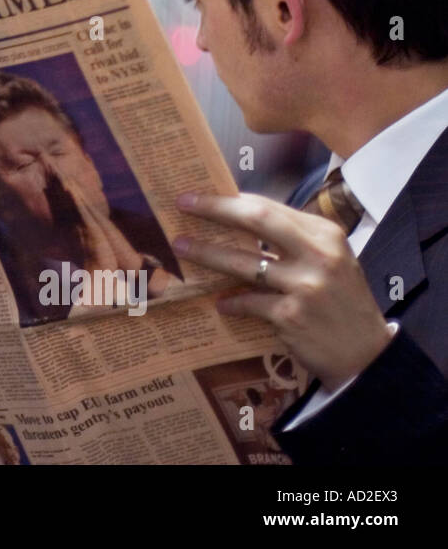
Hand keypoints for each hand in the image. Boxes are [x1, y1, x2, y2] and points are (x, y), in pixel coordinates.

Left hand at [174, 192, 391, 390]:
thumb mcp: (329, 261)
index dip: (232, 199)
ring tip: (181, 247)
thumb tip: (237, 219)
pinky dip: (231, 302)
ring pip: (243, 262)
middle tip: (183, 203)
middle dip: (215, 208)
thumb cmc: (341, 303)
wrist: (367, 354)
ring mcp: (305, 285)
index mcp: (326, 234)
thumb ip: (292, 241)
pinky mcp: (291, 315)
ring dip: (206, 254)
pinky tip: (220, 304)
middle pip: (257, 220)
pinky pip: (248, 303)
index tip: (201, 194)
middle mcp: (318, 254)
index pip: (270, 207)